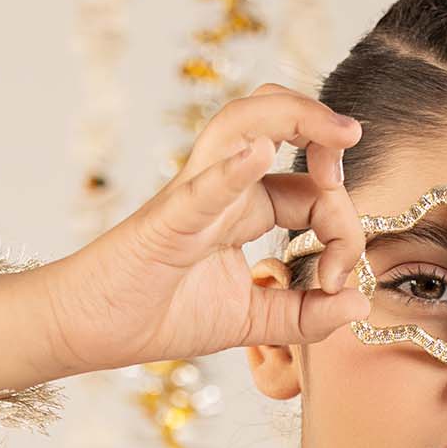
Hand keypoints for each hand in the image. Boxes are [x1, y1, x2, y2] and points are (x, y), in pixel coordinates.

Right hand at [39, 83, 370, 373]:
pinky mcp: (165, 221)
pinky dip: (230, 167)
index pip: (311, 193)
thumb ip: (305, 316)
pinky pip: (200, 184)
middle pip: (283, 133)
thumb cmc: (158, 317)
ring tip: (338, 131)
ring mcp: (192, 196)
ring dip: (295, 116)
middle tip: (349, 196)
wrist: (87, 331)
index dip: (344, 231)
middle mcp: (221, 189)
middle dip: (330, 151)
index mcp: (243, 210)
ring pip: (241, 123)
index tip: (341, 283)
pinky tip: (260, 152)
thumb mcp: (252, 323)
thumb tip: (359, 305)